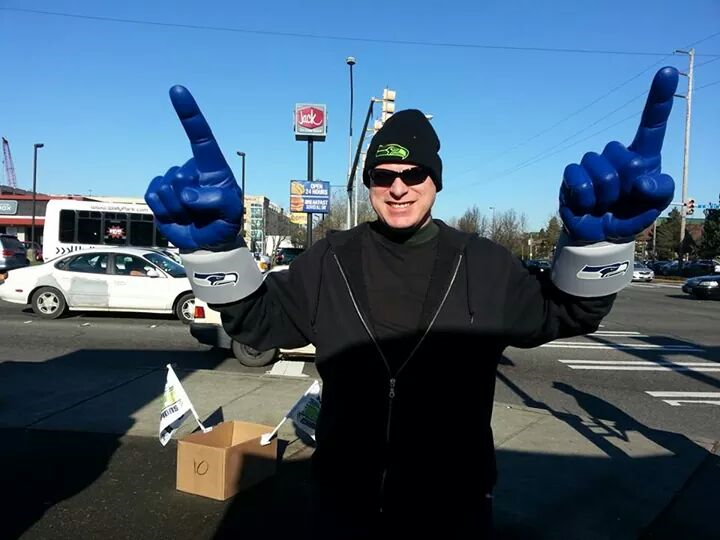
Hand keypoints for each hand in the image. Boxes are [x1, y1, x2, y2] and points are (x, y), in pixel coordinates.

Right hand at [145, 86, 242, 249]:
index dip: (189, 114)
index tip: (177, 90)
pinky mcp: (157, 194)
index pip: (200, 137)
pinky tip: (176, 215)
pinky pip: (152, 198)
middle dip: (190, 201)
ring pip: (166, 189)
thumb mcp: (232, 213)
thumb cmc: (224, 221)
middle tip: (202, 213)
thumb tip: (187, 193)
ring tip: (191, 216)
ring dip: (178, 209)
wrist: (208, 241)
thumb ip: (218, 201)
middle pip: (181, 177)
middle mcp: (190, 169)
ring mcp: (172, 180)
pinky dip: (164, 212)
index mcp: (211, 167)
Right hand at [559, 66, 678, 242]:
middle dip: (627, 185)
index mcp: (642, 155)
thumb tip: (640, 181)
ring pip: (602, 171)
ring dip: (606, 195)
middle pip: (626, 159)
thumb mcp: (655, 205)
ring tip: (605, 204)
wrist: (600, 234)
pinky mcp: (572, 174)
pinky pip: (578, 179)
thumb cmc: (632, 213)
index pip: (652, 124)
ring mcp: (592, 163)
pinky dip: (585, 197)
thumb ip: (659, 191)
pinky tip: (587, 203)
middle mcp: (616, 154)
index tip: (669, 72)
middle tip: (622, 199)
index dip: (660, 98)